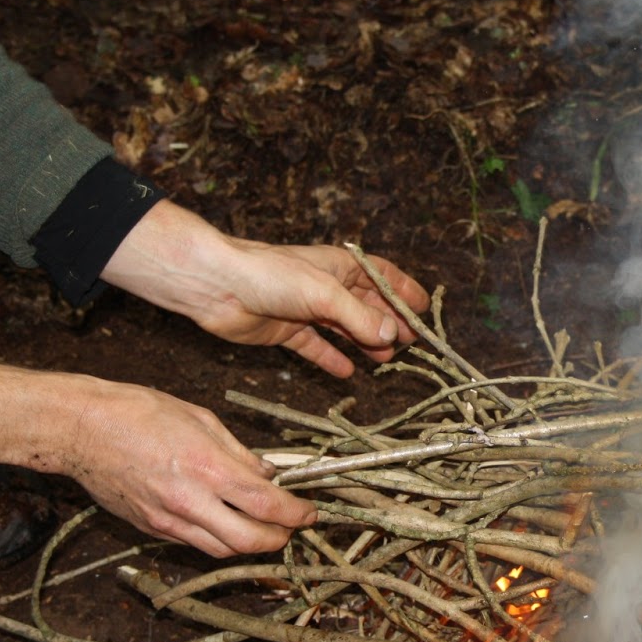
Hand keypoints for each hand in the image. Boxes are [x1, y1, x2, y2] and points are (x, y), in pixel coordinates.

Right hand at [0, 354, 316, 556]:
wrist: (79, 428)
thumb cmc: (137, 412)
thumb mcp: (201, 418)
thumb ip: (238, 453)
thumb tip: (267, 474)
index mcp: (207, 467)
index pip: (267, 505)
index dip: (297, 513)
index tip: (309, 511)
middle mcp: (190, 501)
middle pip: (250, 541)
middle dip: (280, 539)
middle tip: (292, 526)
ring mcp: (168, 520)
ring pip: (223, 550)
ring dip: (250, 544)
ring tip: (264, 527)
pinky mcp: (151, 528)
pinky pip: (195, 543)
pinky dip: (218, 539)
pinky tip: (226, 522)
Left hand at [101, 200, 430, 376]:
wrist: (217, 287)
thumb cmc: (270, 275)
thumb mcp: (324, 295)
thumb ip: (360, 317)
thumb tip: (394, 336)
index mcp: (340, 266)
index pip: (382, 276)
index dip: (405, 292)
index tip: (425, 310)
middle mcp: (326, 286)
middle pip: (367, 305)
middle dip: (390, 323)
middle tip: (413, 344)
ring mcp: (305, 309)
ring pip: (344, 329)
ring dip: (365, 343)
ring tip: (386, 360)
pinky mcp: (286, 330)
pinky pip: (315, 347)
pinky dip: (331, 359)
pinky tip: (346, 374)